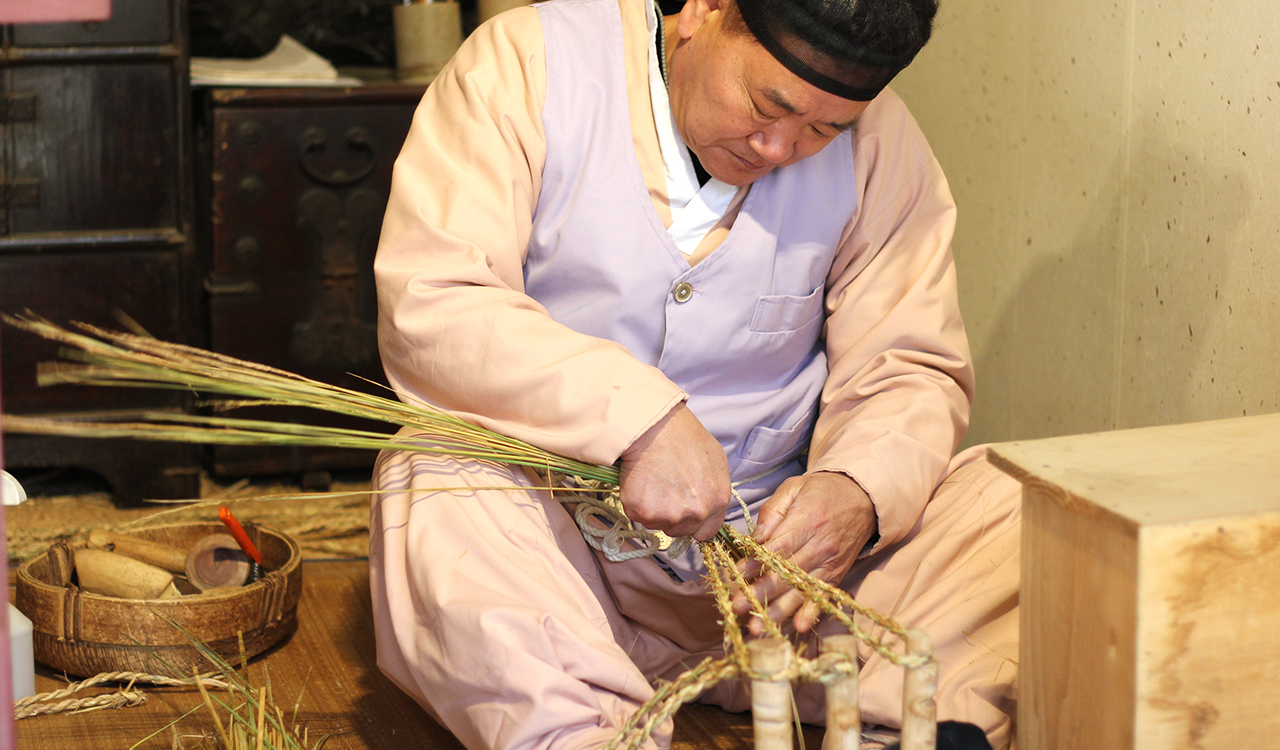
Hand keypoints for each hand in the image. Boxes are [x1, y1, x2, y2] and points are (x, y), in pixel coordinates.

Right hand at [618, 403, 730, 540]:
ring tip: (653, 480)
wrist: (654, 425)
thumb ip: (715, 489)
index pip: (706, 533)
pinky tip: (640, 480)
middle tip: (664, 488)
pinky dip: (635, 501)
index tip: (684, 513)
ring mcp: (669, 514)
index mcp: (718, 501)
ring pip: (656, 524)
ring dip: (652, 509)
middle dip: (671, 515)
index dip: (694, 523)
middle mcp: (696, 513)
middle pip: (679, 531)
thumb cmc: (684, 436)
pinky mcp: (642, 511)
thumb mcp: (716, 460)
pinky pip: (636, 515)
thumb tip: (708, 504)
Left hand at [732, 471, 876, 633]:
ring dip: (778, 611)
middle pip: (787, 574)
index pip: (779, 547)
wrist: (861, 497)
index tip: (736, 575)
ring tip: (757, 627)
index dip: (757, 563)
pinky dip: (811, 613)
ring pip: (801, 590)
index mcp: (807, 520)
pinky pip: (822, 596)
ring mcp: (830, 563)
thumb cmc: (820, 492)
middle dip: (760, 593)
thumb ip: (772, 511)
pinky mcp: (836, 574)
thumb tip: (755, 538)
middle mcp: (820, 545)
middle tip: (736, 607)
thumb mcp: (794, 488)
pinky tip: (797, 627)